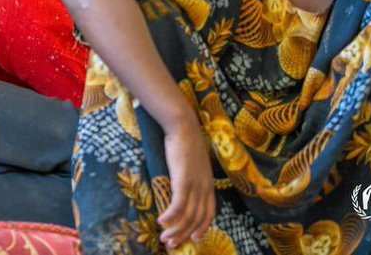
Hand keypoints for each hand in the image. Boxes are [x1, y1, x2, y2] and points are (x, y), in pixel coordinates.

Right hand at [158, 119, 215, 248]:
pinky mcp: (184, 180)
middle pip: (197, 218)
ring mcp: (195, 184)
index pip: (209, 212)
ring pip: (188, 215)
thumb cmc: (184, 141)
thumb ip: (191, 176)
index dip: (202, 227)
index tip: (193, 238)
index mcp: (208, 184)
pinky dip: (170, 216)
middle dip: (184, 234)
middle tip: (172, 244)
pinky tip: (161, 221)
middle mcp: (205, 187)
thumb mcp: (192, 163)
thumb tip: (181, 185)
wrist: (183, 126)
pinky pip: (178, 205)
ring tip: (165, 238)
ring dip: (175, 229)